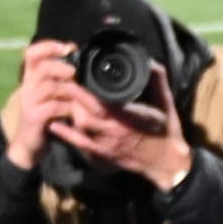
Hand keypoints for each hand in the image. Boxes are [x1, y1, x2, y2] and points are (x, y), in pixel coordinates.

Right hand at [6, 40, 78, 170]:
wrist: (31, 145)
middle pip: (43, 67)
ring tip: (94, 102)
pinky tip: (81, 114)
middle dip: (66, 68)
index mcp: (32, 79)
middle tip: (81, 75)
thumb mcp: (55, 96)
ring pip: (53, 87)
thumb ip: (64, 82)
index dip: (47, 46)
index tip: (69, 47)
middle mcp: (28, 87)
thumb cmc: (47, 118)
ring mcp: (29, 101)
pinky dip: (72, 109)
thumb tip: (84, 66)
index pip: (31, 54)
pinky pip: (55, 107)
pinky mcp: (34, 117)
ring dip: (78, 93)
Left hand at [47, 62, 191, 191]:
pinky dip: (65, 133)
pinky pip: (79, 143)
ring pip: (81, 126)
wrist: (167, 162)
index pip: (102, 100)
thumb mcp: (166, 103)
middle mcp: (116, 130)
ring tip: (69, 99)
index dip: (87, 89)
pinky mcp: (102, 155)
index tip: (80, 75)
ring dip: (72, 112)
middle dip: (75, 98)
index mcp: (130, 116)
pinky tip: (55, 123)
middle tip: (69, 84)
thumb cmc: (167, 132)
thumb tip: (149, 61)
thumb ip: (158, 81)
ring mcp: (107, 144)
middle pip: (85, 113)